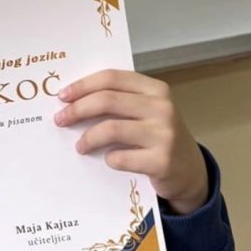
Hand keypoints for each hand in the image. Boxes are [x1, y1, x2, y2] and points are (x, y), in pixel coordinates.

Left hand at [54, 69, 208, 214]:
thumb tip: (73, 99)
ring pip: (110, 129)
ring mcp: (164, 135)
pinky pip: (120, 157)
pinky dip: (108, 159)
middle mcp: (162, 108)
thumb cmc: (159, 136)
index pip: (111, 78)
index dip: (83, 85)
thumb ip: (120, 101)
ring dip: (87, 138)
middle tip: (60, 119)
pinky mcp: (162, 161)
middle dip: (77, 109)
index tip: (62, 95)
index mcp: (156, 89)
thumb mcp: (147, 111)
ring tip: (79, 145)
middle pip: (107, 100)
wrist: (190, 172)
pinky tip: (107, 160)